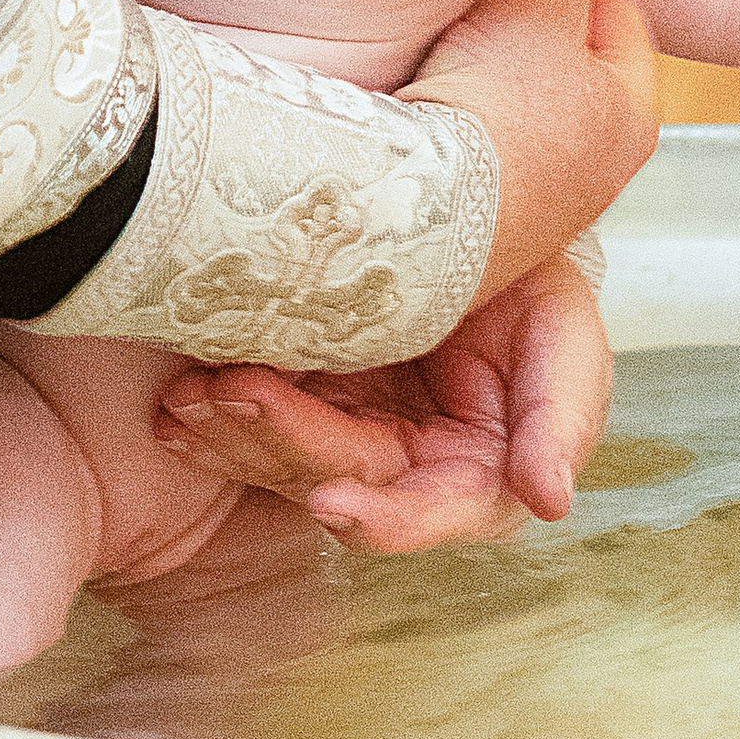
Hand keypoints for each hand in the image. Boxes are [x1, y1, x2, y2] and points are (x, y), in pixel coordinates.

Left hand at [156, 250, 613, 552]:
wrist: (483, 223)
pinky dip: (212, 421)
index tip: (328, 502)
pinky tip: (176, 412)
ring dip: (231, 434)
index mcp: (475, 475)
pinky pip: (251, 425)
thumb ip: (560, 419)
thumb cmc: (536, 284)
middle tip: (228, 395)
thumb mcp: (563, 337)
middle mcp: (405, 472)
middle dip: (278, 442)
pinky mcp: (304, 403)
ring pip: (280, 458)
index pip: (424, 510)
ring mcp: (348, 438)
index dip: (380, 515)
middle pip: (333, 476)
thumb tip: (551, 502)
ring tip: (189, 397)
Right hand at [405, 0, 658, 303]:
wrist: (423, 215)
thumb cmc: (496, 116)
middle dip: (527, 25)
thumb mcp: (539, 2)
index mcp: (632, 116)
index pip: (620, 15)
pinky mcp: (481, 229)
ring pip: (518, 109)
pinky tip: (419, 104)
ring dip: (485, 75)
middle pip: (566, 64)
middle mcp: (596, 173)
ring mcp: (538, 209)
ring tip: (443, 49)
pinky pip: (474, 151)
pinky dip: (453, 124)